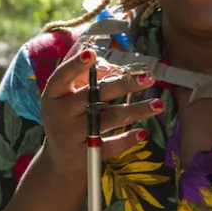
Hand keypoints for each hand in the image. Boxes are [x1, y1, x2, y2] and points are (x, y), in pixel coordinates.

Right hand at [38, 46, 162, 172]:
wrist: (60, 159)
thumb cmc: (66, 117)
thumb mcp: (64, 95)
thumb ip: (80, 72)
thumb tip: (96, 51)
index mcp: (53, 95)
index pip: (62, 76)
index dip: (76, 65)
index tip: (92, 54)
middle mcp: (60, 115)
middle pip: (93, 96)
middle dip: (123, 85)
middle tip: (147, 78)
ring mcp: (72, 136)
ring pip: (108, 119)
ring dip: (135, 110)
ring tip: (157, 104)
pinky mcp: (86, 155)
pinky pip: (111, 145)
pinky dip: (128, 139)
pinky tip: (142, 132)